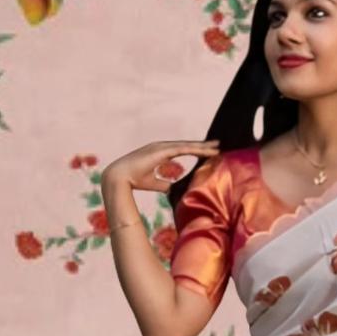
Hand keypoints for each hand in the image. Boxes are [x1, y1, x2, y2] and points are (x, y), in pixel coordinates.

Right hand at [103, 139, 220, 195]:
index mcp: (160, 153)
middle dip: (202, 145)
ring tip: (217, 147)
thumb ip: (164, 184)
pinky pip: (182, 149)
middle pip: (187, 145)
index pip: (182, 150)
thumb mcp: (154, 183)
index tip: (208, 152)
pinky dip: (195, 149)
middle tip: (217, 145)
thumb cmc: (133, 181)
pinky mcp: (161, 150)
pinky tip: (206, 151)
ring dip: (202, 146)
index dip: (195, 150)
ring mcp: (161, 147)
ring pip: (187, 145)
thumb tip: (174, 190)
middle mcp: (161, 147)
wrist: (119, 178)